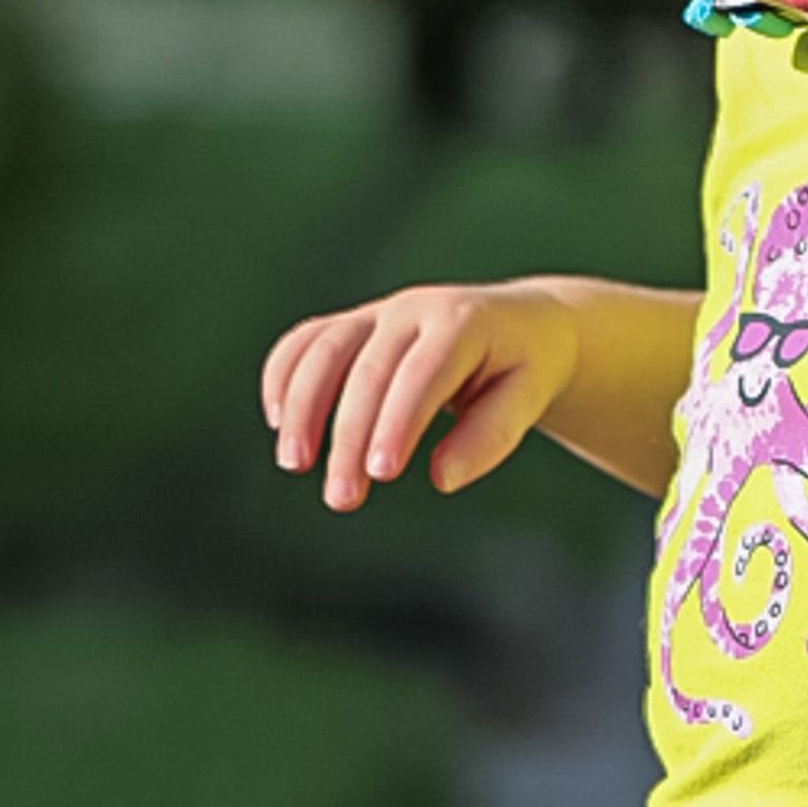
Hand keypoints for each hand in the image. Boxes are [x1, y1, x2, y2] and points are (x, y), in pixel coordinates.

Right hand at [260, 281, 579, 511]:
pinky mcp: (356, 323)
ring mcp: (381, 311)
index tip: (380, 473)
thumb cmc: (526, 367)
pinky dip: (284, 374)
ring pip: (326, 348)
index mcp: (465, 321)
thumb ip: (491, 437)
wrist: (524, 322)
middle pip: (369, 368)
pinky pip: (307, 339)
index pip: (423, 372)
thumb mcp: (530, 398)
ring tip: (295, 463)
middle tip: (342, 498)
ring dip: (303, 406)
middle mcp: (416, 308)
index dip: (398, 421)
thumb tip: (443, 478)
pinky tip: (277, 420)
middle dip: (349, 434)